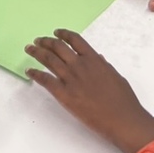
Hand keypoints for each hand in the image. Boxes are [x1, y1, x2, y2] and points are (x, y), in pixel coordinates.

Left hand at [25, 29, 153, 152]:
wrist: (123, 120)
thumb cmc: (124, 100)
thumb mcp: (115, 76)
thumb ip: (103, 65)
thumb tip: (97, 58)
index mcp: (93, 59)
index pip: (75, 40)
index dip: (63, 34)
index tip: (56, 32)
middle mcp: (79, 65)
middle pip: (57, 47)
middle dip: (45, 42)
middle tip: (37, 41)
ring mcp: (70, 79)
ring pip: (48, 60)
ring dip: (36, 52)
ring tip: (29, 49)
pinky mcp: (64, 94)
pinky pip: (45, 80)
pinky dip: (35, 74)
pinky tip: (29, 71)